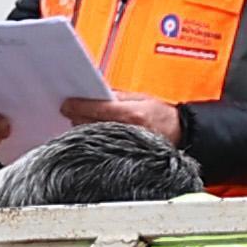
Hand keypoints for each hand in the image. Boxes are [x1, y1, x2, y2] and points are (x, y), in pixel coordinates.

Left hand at [59, 86, 181, 140]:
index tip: (66, 104)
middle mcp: (126, 131)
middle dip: (77, 115)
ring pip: (93, 135)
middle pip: (91, 123)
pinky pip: (101, 144)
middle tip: (69, 108)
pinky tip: (91, 131)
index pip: (97, 108)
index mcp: (131, 114)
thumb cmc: (164, 117)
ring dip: (83, 126)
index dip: (78, 105)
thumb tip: (98, 93)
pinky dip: (93, 136)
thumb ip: (119, 95)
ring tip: (80, 118)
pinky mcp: (123, 154)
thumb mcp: (143, 97)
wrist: (181, 134)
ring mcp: (124, 144)